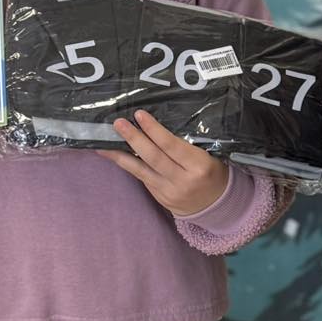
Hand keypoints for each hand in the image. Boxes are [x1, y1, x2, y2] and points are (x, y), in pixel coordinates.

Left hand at [95, 110, 228, 215]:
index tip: (139, 115)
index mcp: (199, 166)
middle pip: (154, 157)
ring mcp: (169, 192)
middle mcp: (183, 181)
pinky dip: (127, 165)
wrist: (217, 206)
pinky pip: (142, 178)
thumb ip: (185, 145)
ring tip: (104, 143)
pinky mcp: (160, 198)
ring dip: (121, 155)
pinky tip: (114, 155)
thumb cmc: (213, 172)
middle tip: (118, 124)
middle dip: (134, 139)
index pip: (171, 146)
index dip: (154, 130)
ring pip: (141, 171)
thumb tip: (155, 127)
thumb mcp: (208, 156)